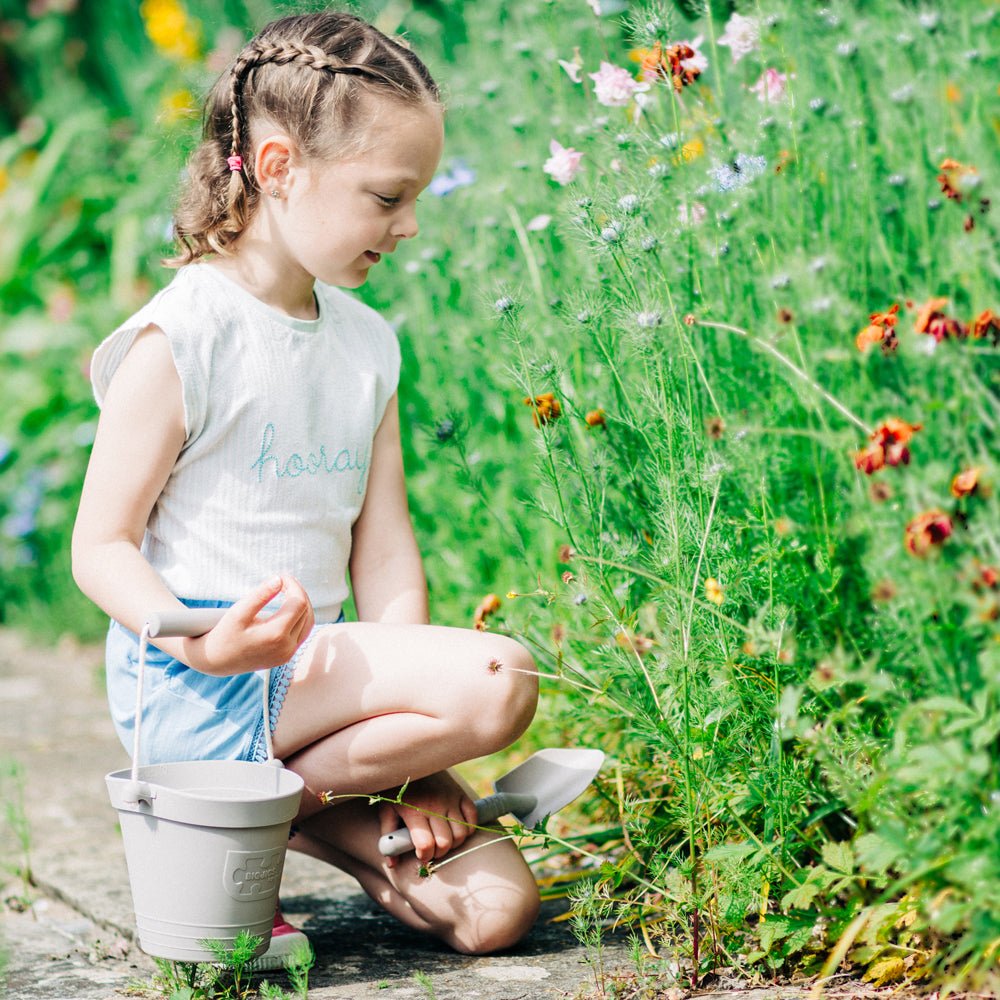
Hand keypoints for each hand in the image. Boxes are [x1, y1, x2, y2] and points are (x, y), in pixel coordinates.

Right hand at [185, 575, 314, 675]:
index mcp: (275, 635)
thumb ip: (260, 595)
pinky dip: (300, 617)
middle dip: (298, 592)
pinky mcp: (286, 656)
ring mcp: (288, 654)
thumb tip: (279, 579)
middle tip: (283, 580)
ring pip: (308, 622)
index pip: (298, 603)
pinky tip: (288, 606)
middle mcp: (286, 647)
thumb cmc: (224, 634)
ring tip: (287, 590)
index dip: (293, 586)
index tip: (281, 576)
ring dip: (302, 604)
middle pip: (305, 611)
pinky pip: (302, 633)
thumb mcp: (238, 612)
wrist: (216, 662)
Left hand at [378, 771, 477, 867]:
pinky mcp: (460, 793)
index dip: (424, 857)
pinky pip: (472, 817)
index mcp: (414, 811)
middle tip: (432, 850)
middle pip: (446, 842)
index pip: (426, 845)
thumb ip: (388, 836)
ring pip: (462, 833)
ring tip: (443, 840)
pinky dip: (468, 828)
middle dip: (439, 853)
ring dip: (454, 843)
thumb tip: (393, 863)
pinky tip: (456, 828)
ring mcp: (450, 798)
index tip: (421, 856)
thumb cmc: (396, 789)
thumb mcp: (386, 810)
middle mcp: (434, 805)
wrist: (410, 759)